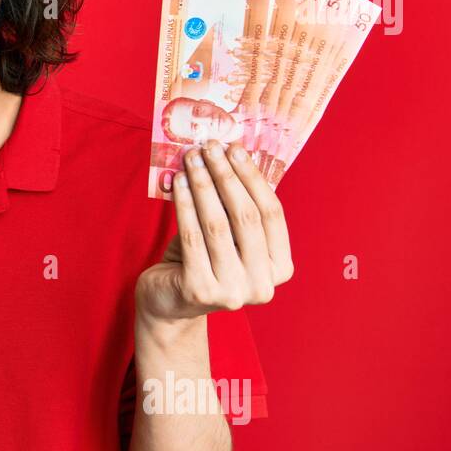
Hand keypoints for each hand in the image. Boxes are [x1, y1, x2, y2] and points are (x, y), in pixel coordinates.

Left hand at [136, 139, 293, 324]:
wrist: (169, 303)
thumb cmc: (203, 261)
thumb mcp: (230, 238)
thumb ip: (239, 208)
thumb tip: (233, 155)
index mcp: (281, 269)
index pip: (271, 214)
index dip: (253, 178)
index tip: (235, 149)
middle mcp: (262, 285)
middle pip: (246, 217)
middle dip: (226, 176)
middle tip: (210, 147)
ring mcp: (232, 292)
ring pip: (217, 224)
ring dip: (203, 184)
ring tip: (191, 159)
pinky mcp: (199, 290)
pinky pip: (191, 235)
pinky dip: (184, 204)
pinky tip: (178, 182)